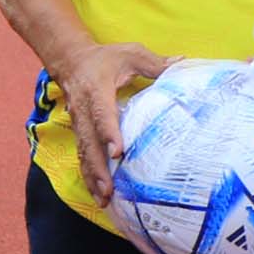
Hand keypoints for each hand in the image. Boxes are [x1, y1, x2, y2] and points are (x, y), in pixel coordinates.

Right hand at [50, 40, 167, 204]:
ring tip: (103, 199)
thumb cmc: (105, 59)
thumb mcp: (130, 54)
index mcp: (96, 91)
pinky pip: (82, 156)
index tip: (117, 152)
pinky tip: (98, 194)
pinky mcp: (79, 132)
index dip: (108, 133)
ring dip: (92, 177)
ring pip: (83, 153)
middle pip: (88, 142)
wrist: (71, 61)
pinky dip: (88, 176)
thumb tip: (182, 63)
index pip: (101, 114)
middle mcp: (83, 110)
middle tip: (109, 189)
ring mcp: (78, 124)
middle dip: (98, 168)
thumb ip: (154, 63)